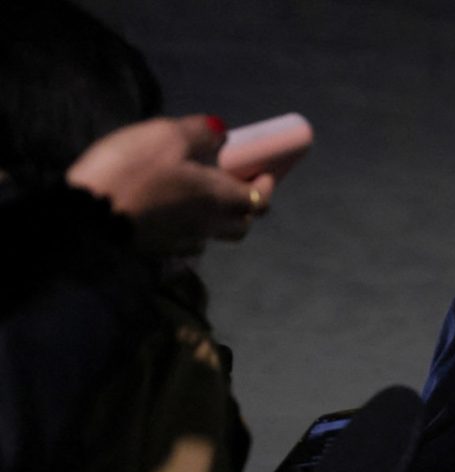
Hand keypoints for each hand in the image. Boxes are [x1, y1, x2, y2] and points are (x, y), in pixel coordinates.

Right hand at [66, 115, 274, 255]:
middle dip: (247, 207)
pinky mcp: (157, 250)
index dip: (266, 184)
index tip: (266, 170)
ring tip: (201, 196)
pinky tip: (171, 212)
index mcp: (219, 199)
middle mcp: (208, 227)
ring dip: (216, 219)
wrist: (85, 218)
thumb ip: (200, 133)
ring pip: (213, 236)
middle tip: (237, 185)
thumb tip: (222, 134)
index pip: (260, 199)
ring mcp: (182, 243)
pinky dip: (188, 227)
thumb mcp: (167, 137)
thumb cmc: (132, 171)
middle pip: (242, 225)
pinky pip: (185, 241)